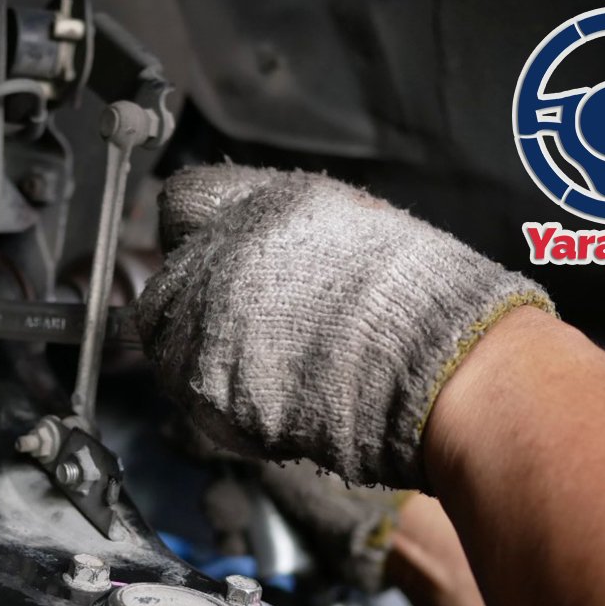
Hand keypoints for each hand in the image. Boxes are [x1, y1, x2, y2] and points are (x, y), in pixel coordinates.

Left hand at [136, 164, 552, 488]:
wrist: (442, 369)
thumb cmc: (422, 303)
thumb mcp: (351, 227)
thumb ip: (281, 231)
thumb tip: (249, 247)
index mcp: (260, 203)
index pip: (180, 203)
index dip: (194, 235)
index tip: (209, 258)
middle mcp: (220, 253)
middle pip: (162, 281)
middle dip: (190, 306)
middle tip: (242, 334)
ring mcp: (206, 318)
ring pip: (166, 342)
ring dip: (199, 357)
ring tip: (265, 374)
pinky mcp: (205, 383)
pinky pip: (190, 393)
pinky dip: (217, 402)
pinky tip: (271, 402)